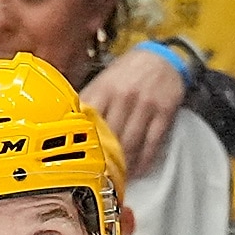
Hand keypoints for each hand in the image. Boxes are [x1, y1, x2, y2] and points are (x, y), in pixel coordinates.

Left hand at [83, 45, 184, 177]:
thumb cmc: (130, 72)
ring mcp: (145, 105)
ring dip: (124, 164)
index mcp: (105, 88)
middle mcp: (124, 96)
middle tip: (100, 176)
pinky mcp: (164, 113)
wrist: (163, 57)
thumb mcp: (106, 79)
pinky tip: (138, 170)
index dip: (85, 141)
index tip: (79, 159)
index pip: (90, 120)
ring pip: (131, 143)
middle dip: (105, 158)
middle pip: (111, 136)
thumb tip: (71, 121)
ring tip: (118, 177)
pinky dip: (144, 160)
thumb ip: (90, 100)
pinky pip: (152, 143)